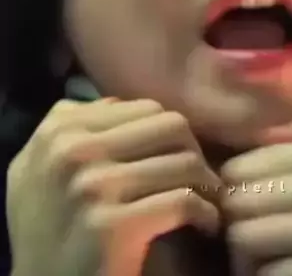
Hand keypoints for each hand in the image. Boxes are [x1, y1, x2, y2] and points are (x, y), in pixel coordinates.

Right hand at [7, 98, 220, 275]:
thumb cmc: (48, 229)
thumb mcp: (43, 168)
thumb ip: (75, 128)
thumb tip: (118, 102)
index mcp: (59, 129)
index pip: (146, 108)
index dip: (171, 133)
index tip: (178, 156)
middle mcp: (71, 150)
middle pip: (171, 126)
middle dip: (194, 151)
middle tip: (200, 176)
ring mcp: (91, 186)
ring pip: (184, 162)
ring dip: (206, 184)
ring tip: (207, 200)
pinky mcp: (112, 227)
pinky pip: (184, 201)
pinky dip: (206, 213)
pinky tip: (205, 225)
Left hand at [221, 113, 291, 275]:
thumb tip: (261, 130)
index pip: (244, 166)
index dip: (233, 184)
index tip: (242, 194)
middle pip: (238, 201)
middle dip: (235, 217)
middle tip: (247, 224)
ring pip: (246, 240)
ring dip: (246, 251)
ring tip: (261, 250)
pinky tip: (283, 270)